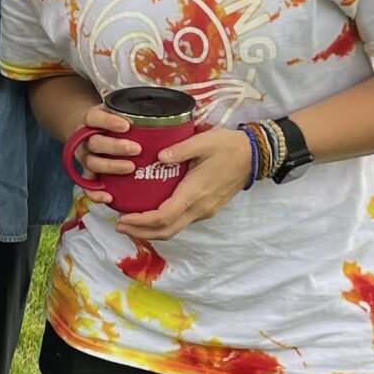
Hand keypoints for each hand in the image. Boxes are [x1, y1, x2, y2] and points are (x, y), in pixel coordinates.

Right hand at [66, 103, 140, 202]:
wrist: (93, 132)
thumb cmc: (113, 122)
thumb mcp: (118, 111)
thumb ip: (133, 113)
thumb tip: (164, 114)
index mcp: (91, 120)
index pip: (94, 118)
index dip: (108, 122)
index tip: (127, 126)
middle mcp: (85, 139)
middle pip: (94, 143)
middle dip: (115, 147)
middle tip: (136, 149)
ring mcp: (85, 157)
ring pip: (91, 163)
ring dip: (111, 167)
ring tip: (131, 168)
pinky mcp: (86, 174)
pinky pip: (87, 186)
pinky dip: (96, 193)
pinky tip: (110, 196)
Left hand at [115, 127, 253, 240]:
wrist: (255, 155)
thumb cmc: (228, 146)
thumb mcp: (204, 141)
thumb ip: (180, 149)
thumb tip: (159, 156)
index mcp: (195, 192)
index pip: (164, 217)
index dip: (141, 222)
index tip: (122, 218)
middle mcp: (200, 207)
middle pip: (167, 231)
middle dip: (140, 232)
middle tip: (119, 225)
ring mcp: (205, 211)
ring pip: (174, 229)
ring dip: (151, 231)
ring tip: (130, 223)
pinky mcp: (208, 209)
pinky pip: (182, 222)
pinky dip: (163, 224)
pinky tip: (150, 215)